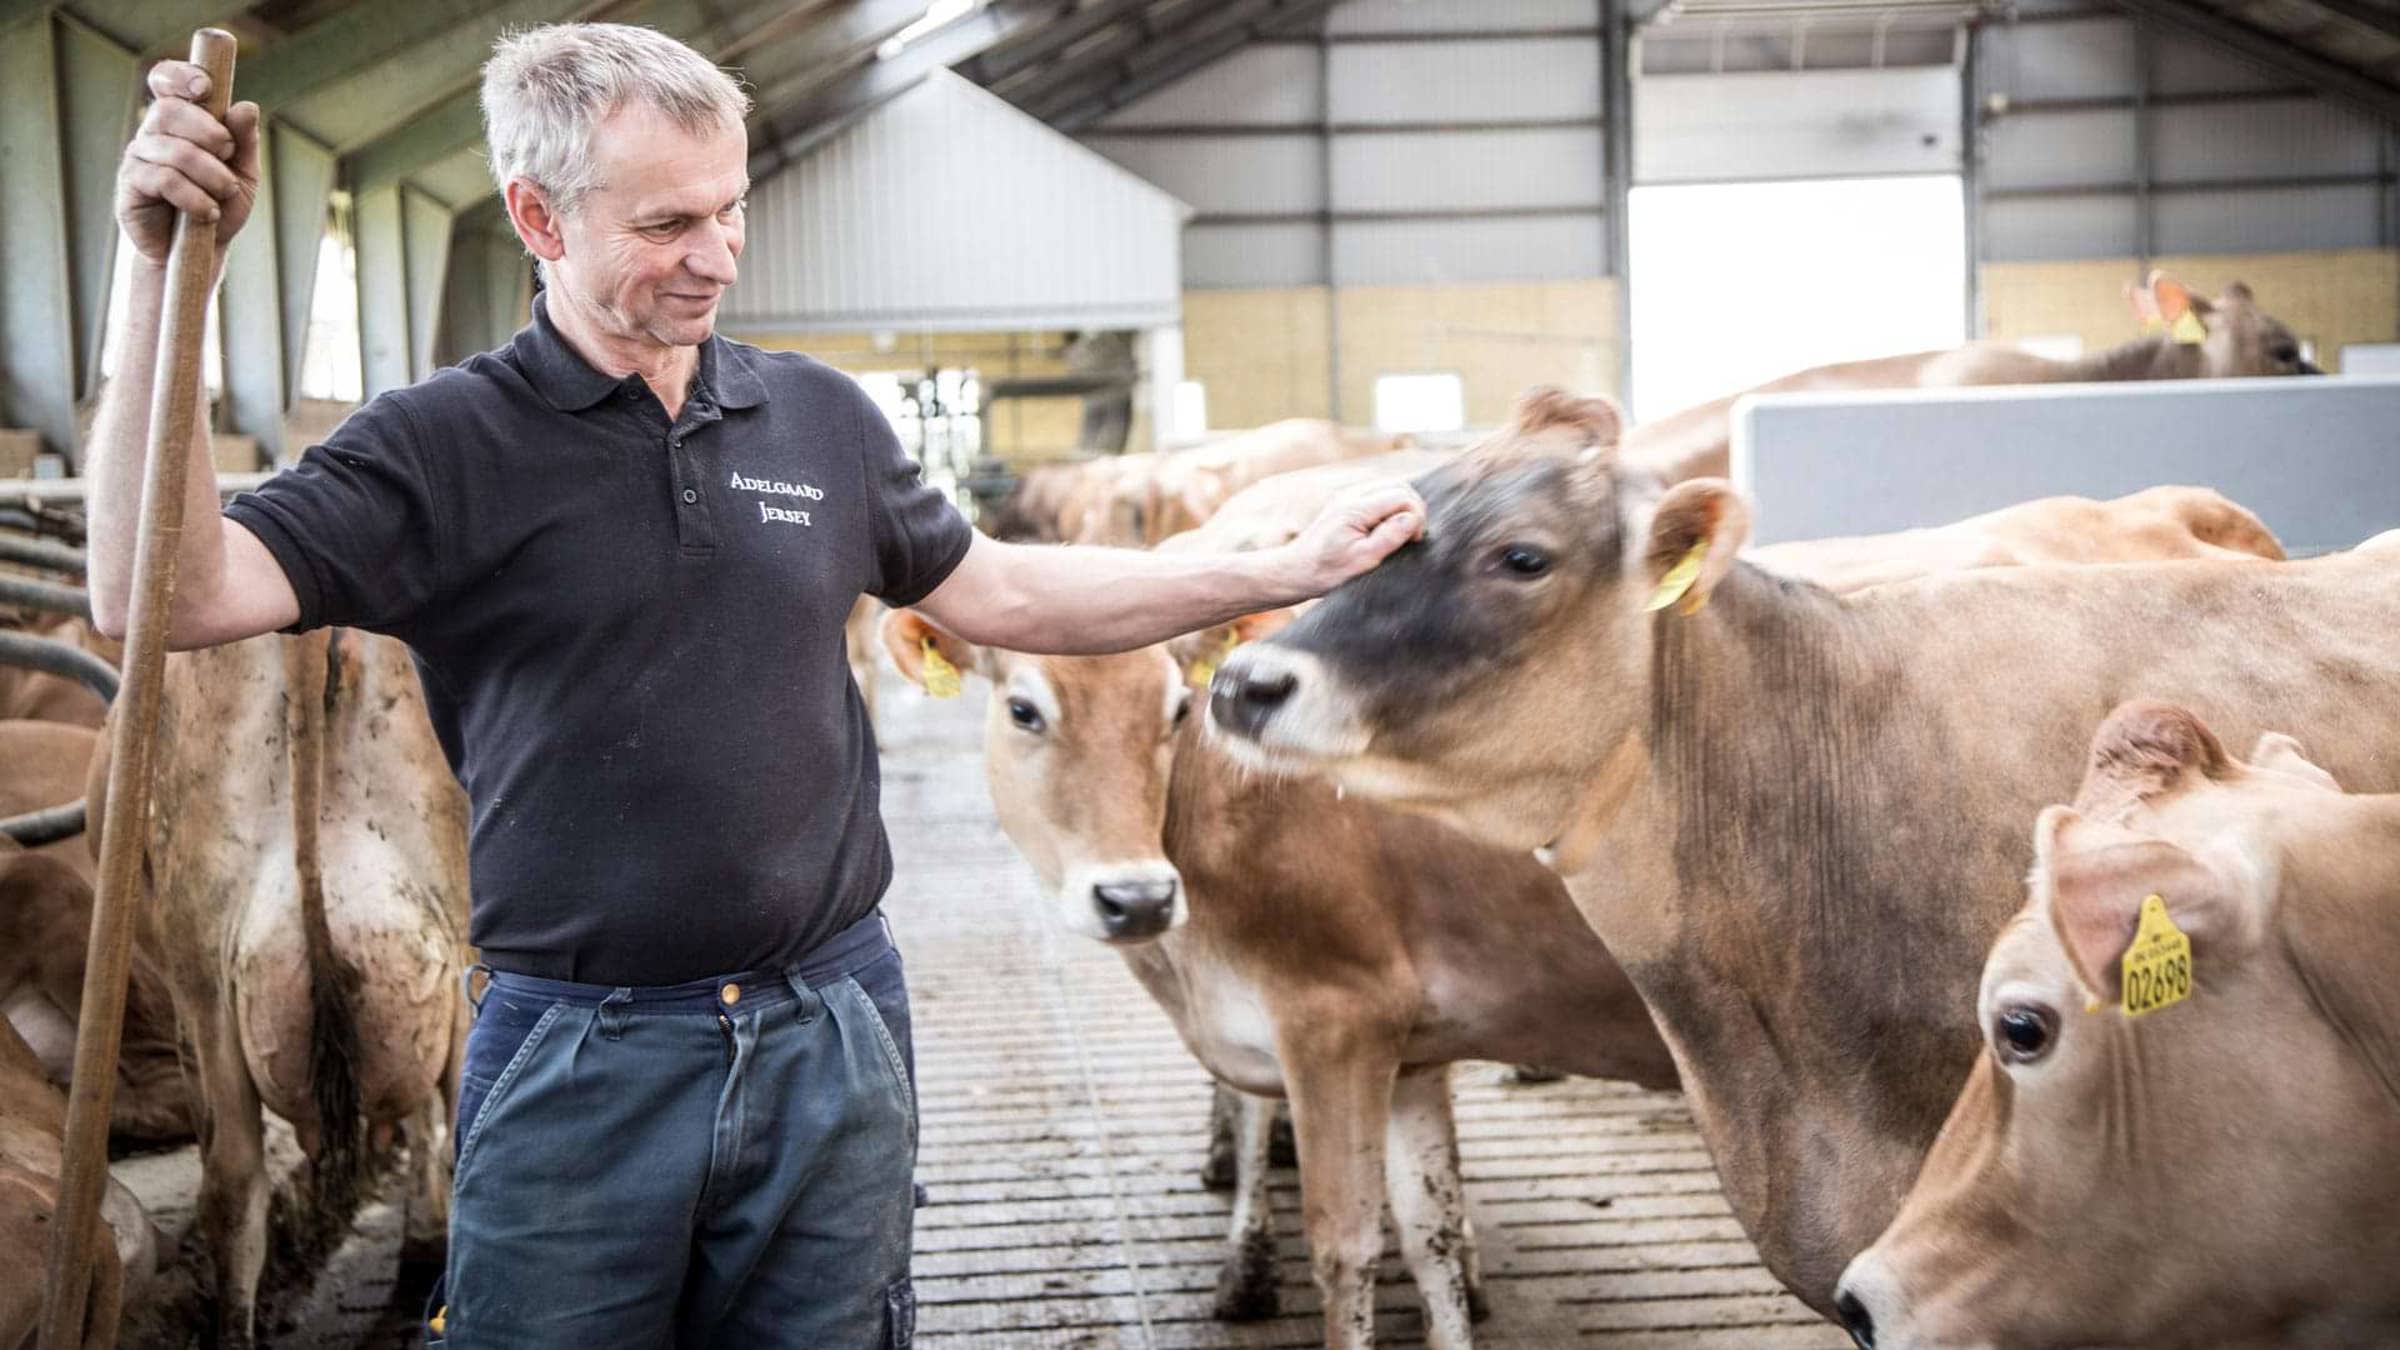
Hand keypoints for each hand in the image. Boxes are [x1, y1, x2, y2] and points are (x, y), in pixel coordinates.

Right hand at [116, 61, 259, 265]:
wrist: (201, 252)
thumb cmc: (220, 207)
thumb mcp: (242, 174)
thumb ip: (244, 141)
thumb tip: (246, 106)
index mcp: (179, 121)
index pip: (165, 81)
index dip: (180, 76)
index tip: (205, 88)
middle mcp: (153, 134)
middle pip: (169, 111)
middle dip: (208, 131)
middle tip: (228, 153)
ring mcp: (138, 158)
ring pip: (172, 149)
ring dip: (209, 173)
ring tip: (225, 193)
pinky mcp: (130, 186)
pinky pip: (163, 179)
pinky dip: (194, 196)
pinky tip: (208, 212)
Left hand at [1279, 481, 1426, 595]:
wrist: (1297, 570)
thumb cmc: (1328, 571)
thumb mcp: (1363, 560)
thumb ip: (1389, 536)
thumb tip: (1413, 518)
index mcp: (1355, 508)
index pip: (1401, 496)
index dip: (1416, 516)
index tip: (1413, 540)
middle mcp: (1351, 495)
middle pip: (1399, 485)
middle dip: (1413, 507)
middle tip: (1413, 536)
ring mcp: (1348, 495)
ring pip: (1391, 486)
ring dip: (1403, 506)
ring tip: (1402, 532)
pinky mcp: (1348, 501)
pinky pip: (1379, 492)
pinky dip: (1392, 505)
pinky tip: (1389, 526)